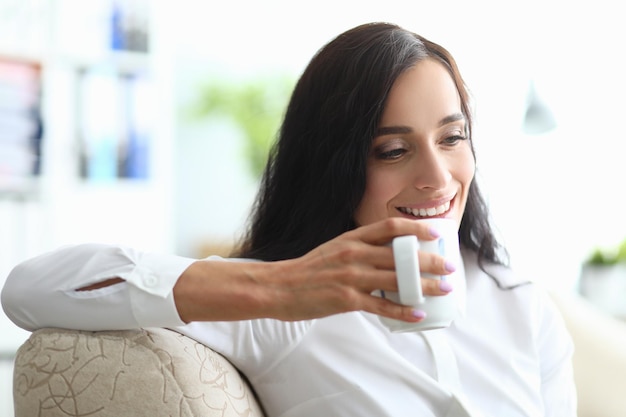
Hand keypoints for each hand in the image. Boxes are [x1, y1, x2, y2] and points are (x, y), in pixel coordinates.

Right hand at [174, 218, 455, 322]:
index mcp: (350, 238)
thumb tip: (387, 253)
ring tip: (443, 289)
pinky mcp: (346, 300)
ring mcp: (350, 277)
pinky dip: (401, 311)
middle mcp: (353, 254)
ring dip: (424, 285)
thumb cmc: (307, 269)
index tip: (436, 230)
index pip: (389, 227)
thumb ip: (358, 248)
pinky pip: (380, 306)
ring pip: (396, 280)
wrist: (277, 286)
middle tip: (449, 265)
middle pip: (400, 254)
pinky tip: (418, 314)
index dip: (416, 227)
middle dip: (429, 260)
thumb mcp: (333, 249)